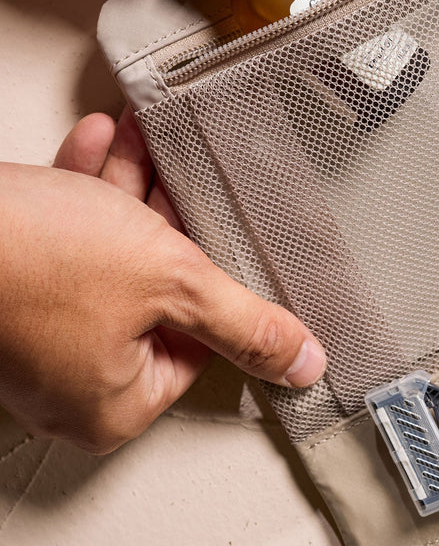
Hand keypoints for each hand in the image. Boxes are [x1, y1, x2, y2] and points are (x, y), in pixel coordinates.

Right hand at [0, 110, 325, 452]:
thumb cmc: (33, 262)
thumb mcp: (170, 283)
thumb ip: (244, 321)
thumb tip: (302, 361)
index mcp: (114, 403)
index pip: (200, 345)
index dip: (213, 281)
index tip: (216, 234)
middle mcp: (71, 380)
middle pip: (152, 293)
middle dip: (165, 218)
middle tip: (180, 176)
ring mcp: (38, 334)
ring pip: (107, 255)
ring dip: (126, 191)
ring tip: (141, 143)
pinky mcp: (13, 289)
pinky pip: (64, 239)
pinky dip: (84, 190)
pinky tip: (100, 142)